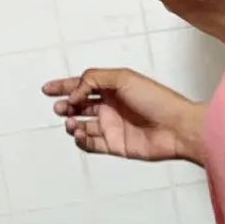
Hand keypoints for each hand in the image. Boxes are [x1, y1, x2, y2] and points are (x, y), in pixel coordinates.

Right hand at [45, 68, 205, 163]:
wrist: (177, 127)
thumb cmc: (157, 100)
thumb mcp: (123, 78)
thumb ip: (93, 79)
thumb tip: (75, 92)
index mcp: (114, 88)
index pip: (83, 84)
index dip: (64, 86)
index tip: (47, 89)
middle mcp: (112, 106)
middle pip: (79, 105)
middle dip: (65, 105)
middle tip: (60, 107)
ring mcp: (113, 126)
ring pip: (82, 125)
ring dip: (72, 122)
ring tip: (72, 121)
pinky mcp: (116, 145)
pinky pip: (91, 144)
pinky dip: (81, 139)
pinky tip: (80, 133)